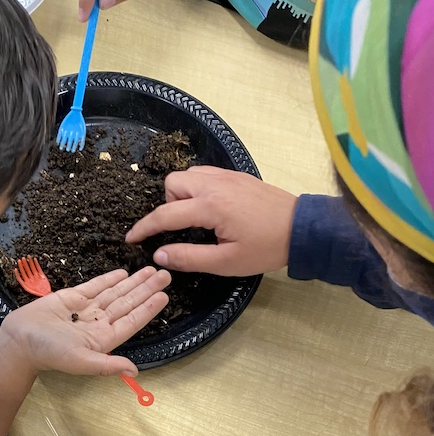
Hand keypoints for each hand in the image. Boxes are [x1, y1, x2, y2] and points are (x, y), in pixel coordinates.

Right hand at [0, 267, 170, 377]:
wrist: (19, 340)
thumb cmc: (48, 353)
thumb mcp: (80, 361)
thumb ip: (108, 365)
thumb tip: (135, 371)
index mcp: (103, 339)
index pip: (132, 320)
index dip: (148, 308)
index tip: (164, 295)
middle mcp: (98, 323)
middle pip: (127, 303)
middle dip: (146, 289)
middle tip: (165, 275)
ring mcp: (86, 309)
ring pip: (114, 293)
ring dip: (133, 282)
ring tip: (150, 270)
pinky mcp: (71, 298)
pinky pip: (94, 286)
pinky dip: (109, 279)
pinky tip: (123, 273)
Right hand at [125, 166, 297, 276]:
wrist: (304, 229)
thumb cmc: (267, 248)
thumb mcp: (227, 262)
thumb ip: (189, 258)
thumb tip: (159, 255)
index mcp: (210, 207)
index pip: (165, 215)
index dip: (144, 228)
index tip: (131, 238)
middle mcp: (214, 184)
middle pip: (172, 183)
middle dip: (168, 204)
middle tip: (182, 227)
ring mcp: (227, 176)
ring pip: (188, 175)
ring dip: (183, 194)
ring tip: (196, 216)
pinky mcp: (237, 175)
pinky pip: (205, 173)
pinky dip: (198, 186)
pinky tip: (210, 206)